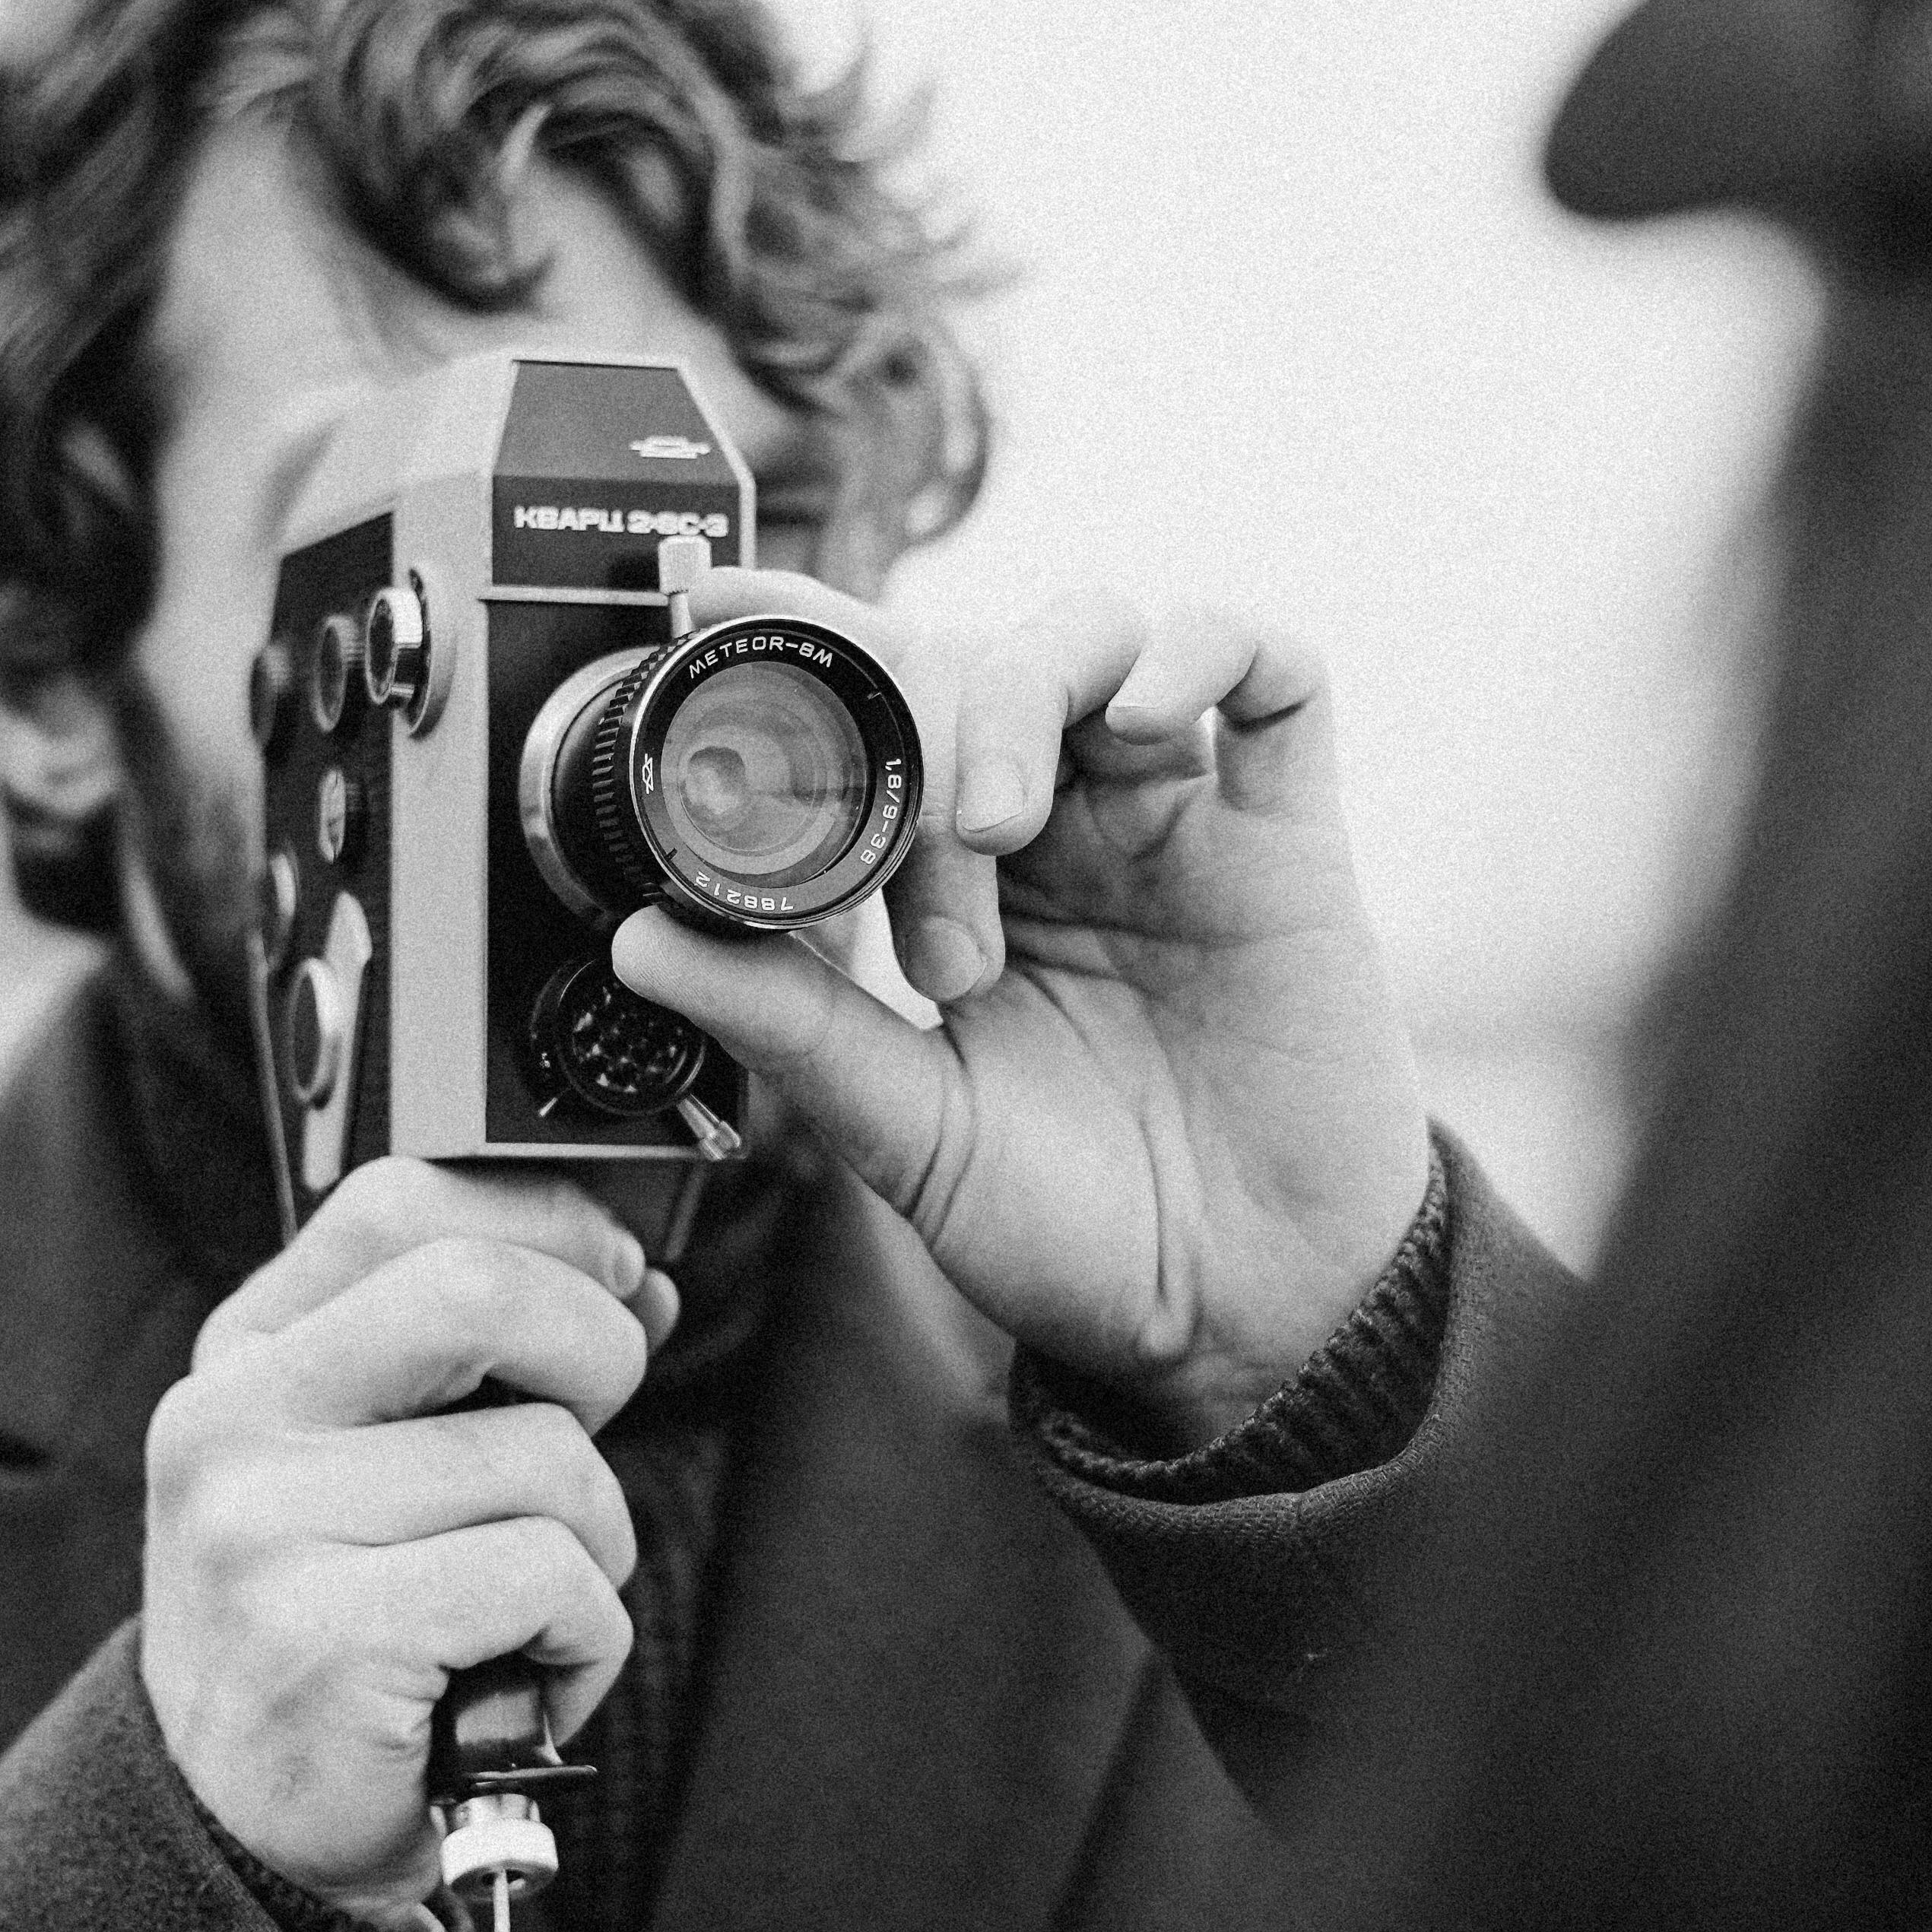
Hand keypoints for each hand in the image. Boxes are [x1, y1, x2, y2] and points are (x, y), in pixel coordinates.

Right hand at [139, 1162, 673, 1911]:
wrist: (248, 1829)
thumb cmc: (348, 1628)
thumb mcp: (389, 1464)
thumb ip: (491, 1360)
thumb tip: (641, 1280)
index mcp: (250, 1354)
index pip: (403, 1199)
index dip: (547, 1222)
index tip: (610, 1282)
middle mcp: (234, 1422)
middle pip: (479, 1289)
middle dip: (594, 1354)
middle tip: (588, 1434)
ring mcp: (264, 1530)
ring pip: (545, 1462)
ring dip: (595, 1547)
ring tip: (526, 1613)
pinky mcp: (324, 1640)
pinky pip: (549, 1583)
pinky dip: (584, 1643)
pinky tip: (519, 1683)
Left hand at [612, 571, 1428, 1448]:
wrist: (1240, 1322)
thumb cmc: (1081, 1231)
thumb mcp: (908, 1132)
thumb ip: (792, 1027)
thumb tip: (641, 940)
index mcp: (961, 882)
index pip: (879, 710)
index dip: (808, 638)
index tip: (716, 610)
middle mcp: (1065, 828)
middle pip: (974, 662)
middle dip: (918, 743)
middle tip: (921, 892)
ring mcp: (1176, 820)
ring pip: (1097, 636)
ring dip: (1022, 694)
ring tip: (998, 830)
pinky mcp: (1290, 834)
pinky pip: (1272, 670)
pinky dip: (1201, 652)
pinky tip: (1150, 720)